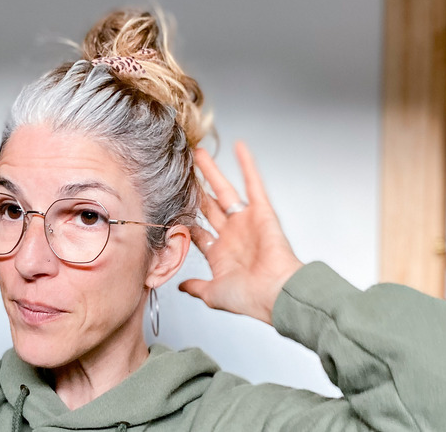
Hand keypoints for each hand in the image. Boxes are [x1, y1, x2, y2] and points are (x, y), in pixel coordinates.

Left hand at [178, 143, 302, 325]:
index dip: (184, 218)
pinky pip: (254, 184)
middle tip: (183, 171)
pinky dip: (247, 165)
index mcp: (220, 254)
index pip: (197, 231)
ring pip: (224, 190)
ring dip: (212, 172)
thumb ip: (196, 287)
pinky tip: (239, 147)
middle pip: (208, 206)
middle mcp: (232, 235)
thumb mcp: (213, 294)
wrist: (275, 294)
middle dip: (195, 189)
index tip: (170, 204)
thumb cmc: (249, 298)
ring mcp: (246, 222)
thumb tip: (180, 286)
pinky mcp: (262, 212)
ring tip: (199, 154)